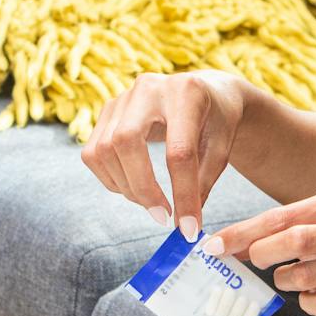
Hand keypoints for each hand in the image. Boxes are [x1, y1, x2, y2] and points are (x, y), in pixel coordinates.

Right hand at [80, 72, 246, 238]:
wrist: (203, 91)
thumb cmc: (216, 121)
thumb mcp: (221, 149)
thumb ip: (203, 183)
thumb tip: (183, 225)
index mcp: (187, 93)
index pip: (179, 151)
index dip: (183, 194)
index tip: (188, 228)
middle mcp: (149, 87)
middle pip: (126, 142)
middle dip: (142, 188)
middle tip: (162, 216)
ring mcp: (122, 97)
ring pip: (104, 149)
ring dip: (125, 187)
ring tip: (150, 202)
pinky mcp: (107, 110)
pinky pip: (93, 153)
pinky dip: (110, 179)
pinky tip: (133, 186)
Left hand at [204, 187, 315, 315]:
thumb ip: (284, 228)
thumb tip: (233, 245)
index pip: (281, 216)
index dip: (243, 233)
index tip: (214, 246)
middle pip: (295, 240)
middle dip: (263, 253)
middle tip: (256, 261)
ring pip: (303, 277)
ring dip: (285, 281)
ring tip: (292, 277)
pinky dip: (308, 303)